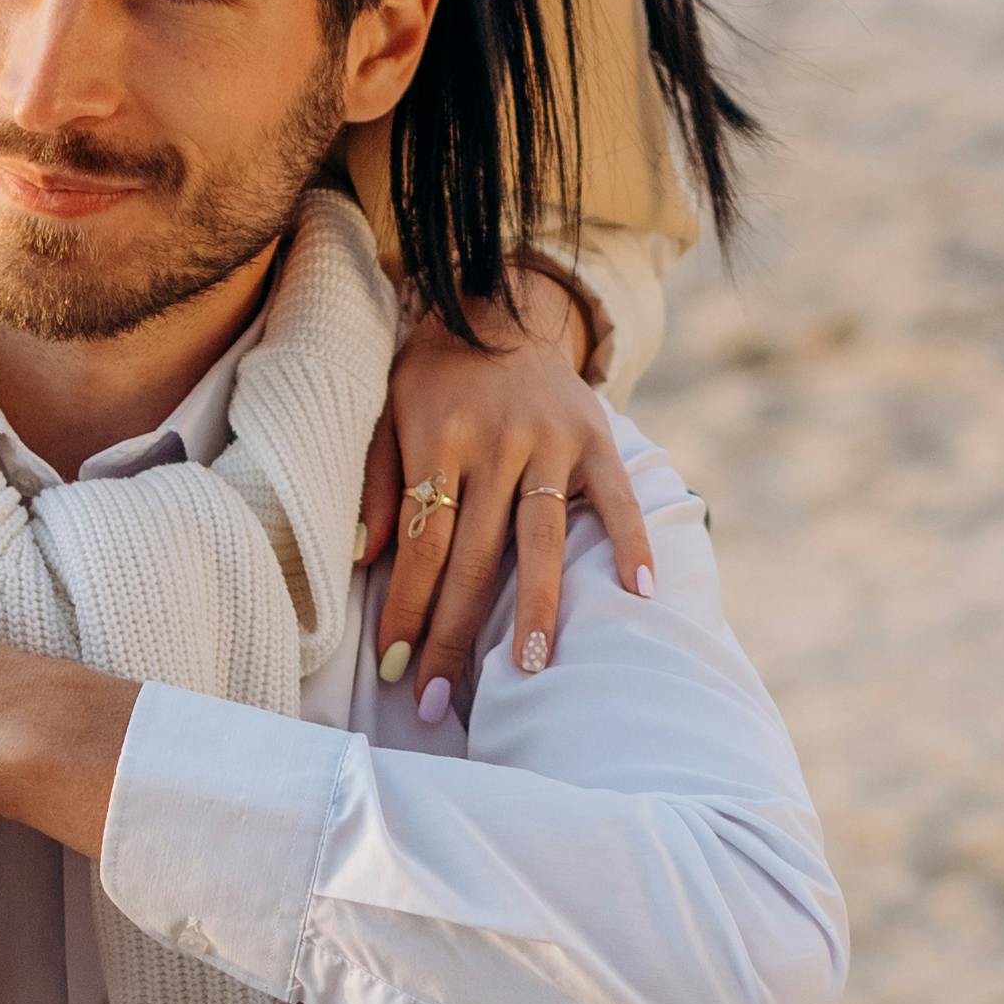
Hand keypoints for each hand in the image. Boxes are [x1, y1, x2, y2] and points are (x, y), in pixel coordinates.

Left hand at [356, 280, 653, 718]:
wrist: (498, 304)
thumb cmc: (432, 375)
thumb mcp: (386, 411)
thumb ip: (376, 482)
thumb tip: (363, 559)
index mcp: (437, 440)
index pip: (420, 543)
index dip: (406, 608)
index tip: (394, 667)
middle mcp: (494, 443)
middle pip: (473, 556)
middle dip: (451, 633)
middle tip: (437, 699)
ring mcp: (549, 441)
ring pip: (539, 538)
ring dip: (536, 608)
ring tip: (531, 668)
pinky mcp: (595, 436)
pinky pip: (617, 498)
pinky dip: (631, 544)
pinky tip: (640, 594)